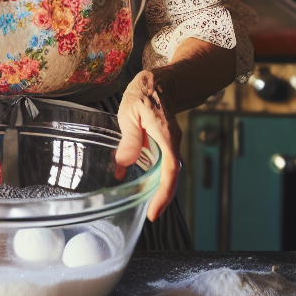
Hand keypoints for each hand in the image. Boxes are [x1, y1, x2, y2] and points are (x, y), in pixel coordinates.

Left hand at [114, 71, 181, 222]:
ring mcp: (170, 143)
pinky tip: (141, 181)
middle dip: (162, 197)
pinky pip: (163, 163)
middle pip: (171, 176)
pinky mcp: (165, 142)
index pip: (170, 171)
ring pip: (167, 171)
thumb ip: (129, 139)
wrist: (158, 81)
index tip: (154, 211)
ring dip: (159, 188)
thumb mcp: (131, 112)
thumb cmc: (144, 92)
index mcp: (166, 136)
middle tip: (149, 214)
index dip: (164, 193)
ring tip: (146, 203)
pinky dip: (155, 176)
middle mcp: (172, 142)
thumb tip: (123, 165)